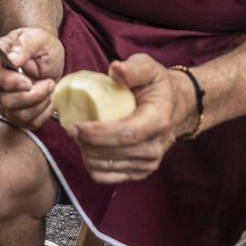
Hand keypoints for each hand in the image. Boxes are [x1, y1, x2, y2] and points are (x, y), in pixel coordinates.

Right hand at [0, 27, 65, 130]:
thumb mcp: (37, 38)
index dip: (7, 81)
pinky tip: (47, 98)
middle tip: (48, 82)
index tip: (27, 81)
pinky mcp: (15, 113)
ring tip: (49, 87)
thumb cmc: (40, 46)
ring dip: (40, 103)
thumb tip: (12, 58)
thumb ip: (25, 45)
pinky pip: (29, 122)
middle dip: (33, 95)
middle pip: (5, 100)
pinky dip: (44, 112)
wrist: (48, 57)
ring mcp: (3, 100)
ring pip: (17, 114)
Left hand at [67, 54, 195, 183]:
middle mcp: (155, 147)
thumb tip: (116, 69)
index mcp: (157, 121)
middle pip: (112, 153)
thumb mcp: (149, 68)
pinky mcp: (140, 171)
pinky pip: (108, 177)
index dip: (96, 133)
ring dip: (85, 153)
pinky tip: (86, 149)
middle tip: (69, 126)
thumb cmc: (157, 85)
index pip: (124, 134)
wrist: (176, 106)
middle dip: (84, 142)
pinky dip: (91, 165)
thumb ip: (133, 68)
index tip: (73, 126)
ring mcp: (148, 162)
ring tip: (78, 134)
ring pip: (106, 167)